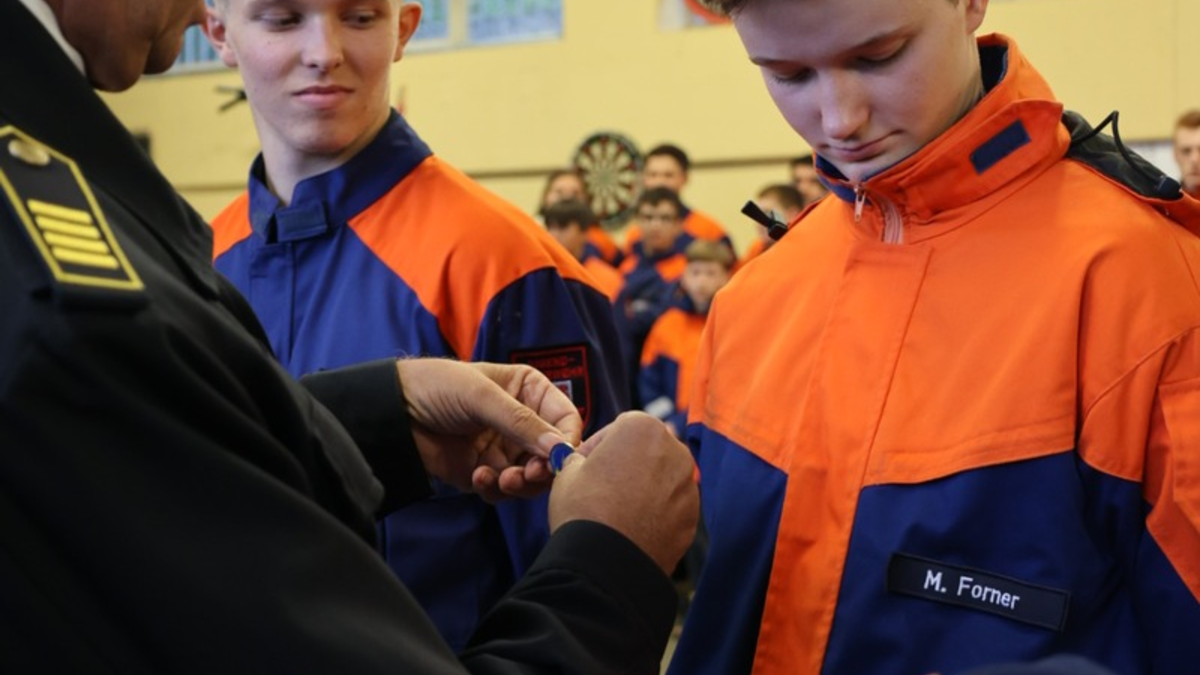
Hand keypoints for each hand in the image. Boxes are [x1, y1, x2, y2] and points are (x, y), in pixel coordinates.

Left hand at [396, 359, 581, 502]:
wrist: (391, 412)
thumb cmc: (436, 386)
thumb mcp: (481, 396)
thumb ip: (521, 422)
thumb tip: (558, 449)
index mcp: (529, 391)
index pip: (566, 419)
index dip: (566, 441)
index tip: (558, 459)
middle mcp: (522, 421)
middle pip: (552, 455)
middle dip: (542, 469)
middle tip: (529, 475)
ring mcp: (504, 449)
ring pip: (532, 478)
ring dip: (521, 483)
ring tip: (503, 480)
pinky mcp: (485, 472)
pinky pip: (504, 490)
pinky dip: (496, 489)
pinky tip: (478, 478)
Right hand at [548, 412, 698, 574]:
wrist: (607, 564)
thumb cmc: (585, 511)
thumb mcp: (567, 471)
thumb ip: (580, 456)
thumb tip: (581, 462)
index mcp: (644, 428)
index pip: (619, 427)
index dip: (598, 446)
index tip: (586, 465)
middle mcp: (675, 451)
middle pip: (646, 450)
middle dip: (627, 464)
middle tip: (602, 487)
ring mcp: (688, 486)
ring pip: (661, 478)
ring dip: (643, 487)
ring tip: (616, 511)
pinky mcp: (692, 517)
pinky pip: (671, 506)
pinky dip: (656, 512)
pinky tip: (632, 527)